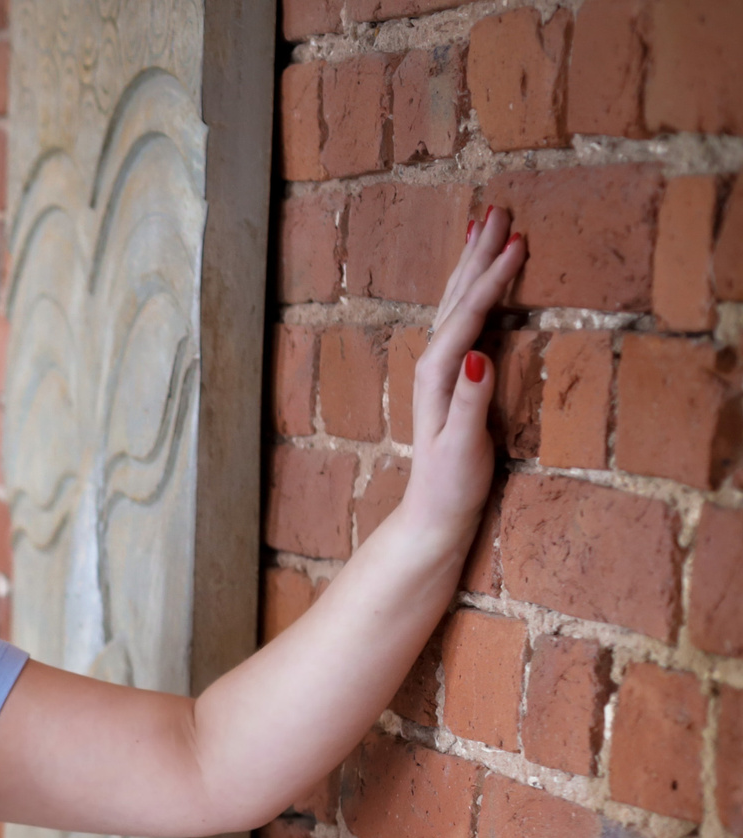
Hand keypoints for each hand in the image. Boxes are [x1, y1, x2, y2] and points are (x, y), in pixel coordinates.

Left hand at [390, 206, 525, 562]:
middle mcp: (433, 367)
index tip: (517, 242)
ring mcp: (439, 371)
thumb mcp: (463, 448)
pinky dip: (471, 294)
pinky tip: (478, 282)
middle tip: (498, 210)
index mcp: (437, 377)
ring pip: (455, 305)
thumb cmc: (451, 485)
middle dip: (477, 256)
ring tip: (485, 228)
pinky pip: (462, 322)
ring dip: (471, 266)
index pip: (467, 317)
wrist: (432, 513)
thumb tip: (479, 356)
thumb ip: (469, 404)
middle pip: (456, 299)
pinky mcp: (450, 379)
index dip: (492, 280)